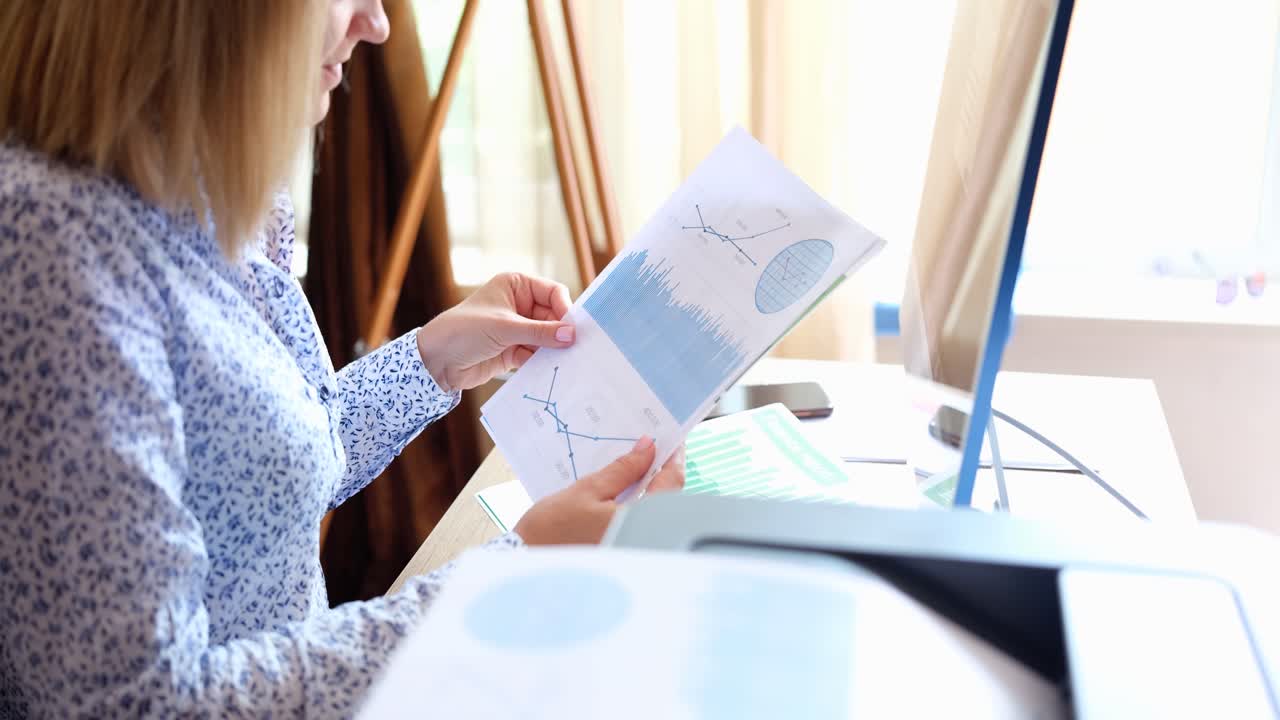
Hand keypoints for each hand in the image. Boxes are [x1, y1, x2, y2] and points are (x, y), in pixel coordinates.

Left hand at [415, 273, 573, 392]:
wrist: (437, 361)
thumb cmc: (464, 330)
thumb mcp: (505, 327)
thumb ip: (540, 332)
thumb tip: (572, 334)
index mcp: (516, 286)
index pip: (552, 292)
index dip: (564, 309)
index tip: (573, 328)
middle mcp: (519, 304)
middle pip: (553, 317)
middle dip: (561, 333)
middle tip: (575, 349)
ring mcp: (517, 329)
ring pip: (547, 338)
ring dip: (553, 349)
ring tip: (566, 362)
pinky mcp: (514, 350)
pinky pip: (537, 354)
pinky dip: (543, 362)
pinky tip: (550, 371)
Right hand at [514, 437, 686, 545]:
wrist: (530, 560)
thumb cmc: (553, 528)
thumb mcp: (587, 489)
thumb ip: (622, 469)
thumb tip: (647, 447)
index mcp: (638, 519)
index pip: (671, 483)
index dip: (674, 458)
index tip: (673, 440)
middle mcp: (642, 536)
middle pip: (666, 497)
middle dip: (661, 471)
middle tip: (651, 448)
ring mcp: (634, 545)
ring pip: (653, 509)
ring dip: (649, 486)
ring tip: (636, 465)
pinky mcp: (623, 549)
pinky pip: (640, 520)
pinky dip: (637, 502)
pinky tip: (624, 489)